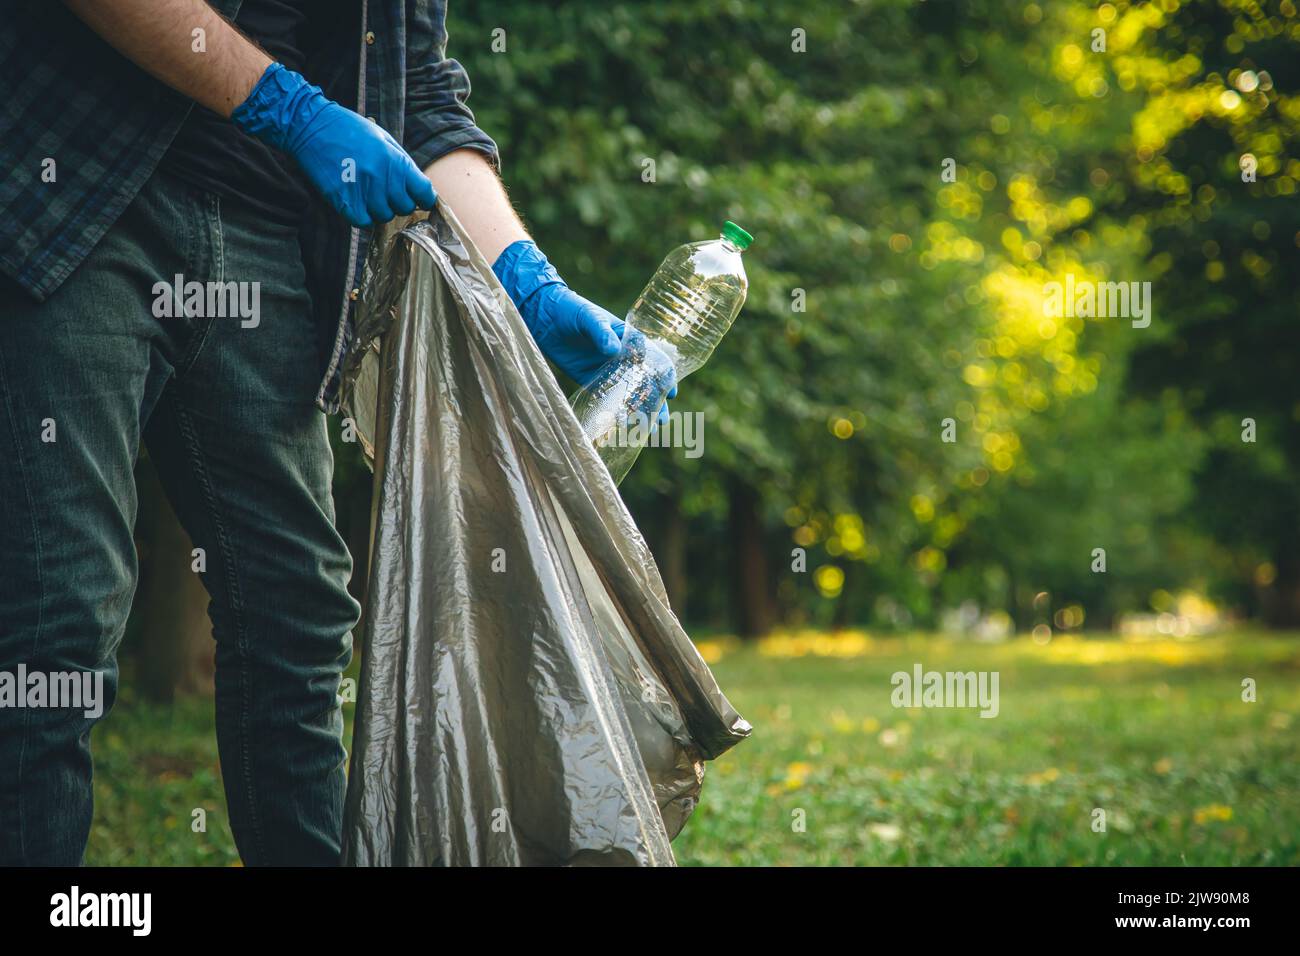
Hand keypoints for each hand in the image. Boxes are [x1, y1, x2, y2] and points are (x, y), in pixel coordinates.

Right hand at [232, 63, 435, 226]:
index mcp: (396, 160)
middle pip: (404, 208)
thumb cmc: (350, 130)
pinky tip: (357, 203)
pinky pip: (363, 221)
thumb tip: (418, 188)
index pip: (424, 193)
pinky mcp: (343, 199)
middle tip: (386, 193)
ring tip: (368, 194)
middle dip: (399, 203)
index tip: (419, 199)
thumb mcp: (384, 139)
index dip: (424, 198)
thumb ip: (402, 165)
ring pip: (384, 216)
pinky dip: (362, 216)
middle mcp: (382, 177)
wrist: (312, 126)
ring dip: (379, 209)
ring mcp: (362, 190)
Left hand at [493, 241, 677, 423]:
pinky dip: (614, 411)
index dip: (664, 374)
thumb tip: (614, 350)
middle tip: (663, 419)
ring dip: (639, 410)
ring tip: (647, 429)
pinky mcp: (590, 380)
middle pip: (645, 381)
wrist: (543, 317)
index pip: (653, 357)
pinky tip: (621, 424)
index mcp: (628, 338)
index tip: (669, 389)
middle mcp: (622, 357)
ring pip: (628, 393)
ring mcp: (607, 370)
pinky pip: (606, 398)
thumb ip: (601, 331)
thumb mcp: (587, 316)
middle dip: (655, 401)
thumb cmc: (570, 310)